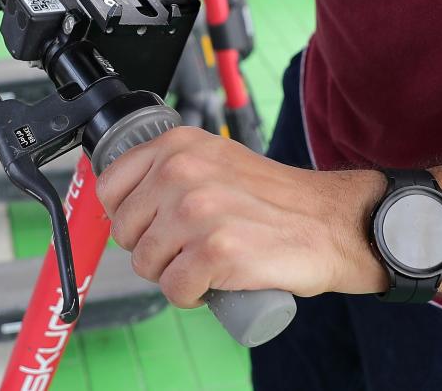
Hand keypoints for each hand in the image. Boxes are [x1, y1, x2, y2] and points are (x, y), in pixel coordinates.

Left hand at [94, 126, 386, 307]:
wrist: (330, 223)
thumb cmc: (275, 200)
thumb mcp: (216, 160)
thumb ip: (173, 169)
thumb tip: (124, 202)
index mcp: (178, 145)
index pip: (110, 186)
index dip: (127, 216)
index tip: (151, 225)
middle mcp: (182, 171)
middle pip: (125, 232)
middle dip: (152, 249)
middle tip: (189, 247)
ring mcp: (197, 211)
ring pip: (146, 265)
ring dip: (173, 274)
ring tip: (207, 262)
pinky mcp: (215, 251)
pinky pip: (174, 290)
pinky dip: (192, 296)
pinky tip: (215, 282)